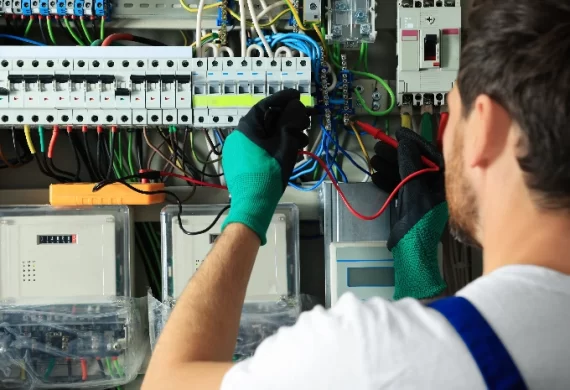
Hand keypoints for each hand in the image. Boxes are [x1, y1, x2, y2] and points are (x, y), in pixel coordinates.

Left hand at [222, 89, 309, 244]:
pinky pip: (259, 148)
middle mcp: (237, 136)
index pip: (265, 105)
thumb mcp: (285, 145)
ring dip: (283, 135)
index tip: (298, 96)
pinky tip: (289, 153)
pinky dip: (274, 146)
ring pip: (264, 135)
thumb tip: (296, 107)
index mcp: (246, 128)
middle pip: (265, 121)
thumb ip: (291, 122)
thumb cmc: (269, 174)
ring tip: (302, 142)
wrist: (252, 204)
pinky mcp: (239, 164)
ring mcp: (237, 151)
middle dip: (287, 120)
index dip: (283, 99)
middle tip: (304, 121)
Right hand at [371, 127, 447, 299]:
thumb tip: (406, 142)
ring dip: (390, 166)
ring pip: (406, 174)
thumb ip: (410, 166)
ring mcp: (424, 197)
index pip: (432, 154)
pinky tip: (376, 176)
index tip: (398, 132)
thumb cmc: (419, 225)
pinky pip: (401, 187)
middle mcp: (436, 187)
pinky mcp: (412, 205)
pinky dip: (388, 181)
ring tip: (374, 159)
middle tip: (380, 146)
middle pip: (417, 163)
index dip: (414, 141)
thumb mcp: (413, 191)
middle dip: (397, 154)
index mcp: (444, 183)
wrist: (412, 255)